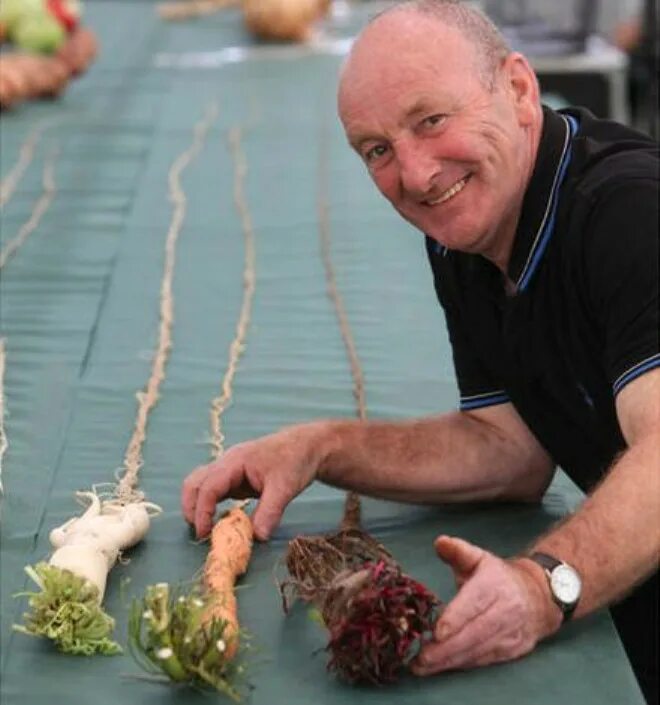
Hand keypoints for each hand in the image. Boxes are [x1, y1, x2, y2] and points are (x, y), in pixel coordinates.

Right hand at [181, 423, 324, 539]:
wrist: (306, 447)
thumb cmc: (295, 460)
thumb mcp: (285, 487)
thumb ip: (270, 511)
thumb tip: (258, 538)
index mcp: (235, 461)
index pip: (209, 486)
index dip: (202, 511)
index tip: (205, 534)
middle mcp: (227, 464)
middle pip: (195, 483)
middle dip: (191, 508)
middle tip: (201, 534)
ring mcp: (229, 471)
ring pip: (201, 486)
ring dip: (197, 507)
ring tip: (206, 531)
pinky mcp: (235, 479)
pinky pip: (214, 492)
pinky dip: (210, 506)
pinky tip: (219, 522)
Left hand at [412, 536, 560, 675]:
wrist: (539, 596)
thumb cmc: (499, 576)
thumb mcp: (480, 558)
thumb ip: (458, 551)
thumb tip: (440, 542)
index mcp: (495, 585)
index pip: (475, 604)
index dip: (456, 619)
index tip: (437, 631)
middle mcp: (506, 611)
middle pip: (475, 633)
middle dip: (447, 648)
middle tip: (421, 657)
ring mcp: (511, 633)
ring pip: (479, 651)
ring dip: (451, 661)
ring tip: (423, 667)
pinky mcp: (512, 651)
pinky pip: (485, 661)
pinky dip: (463, 665)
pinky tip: (442, 668)